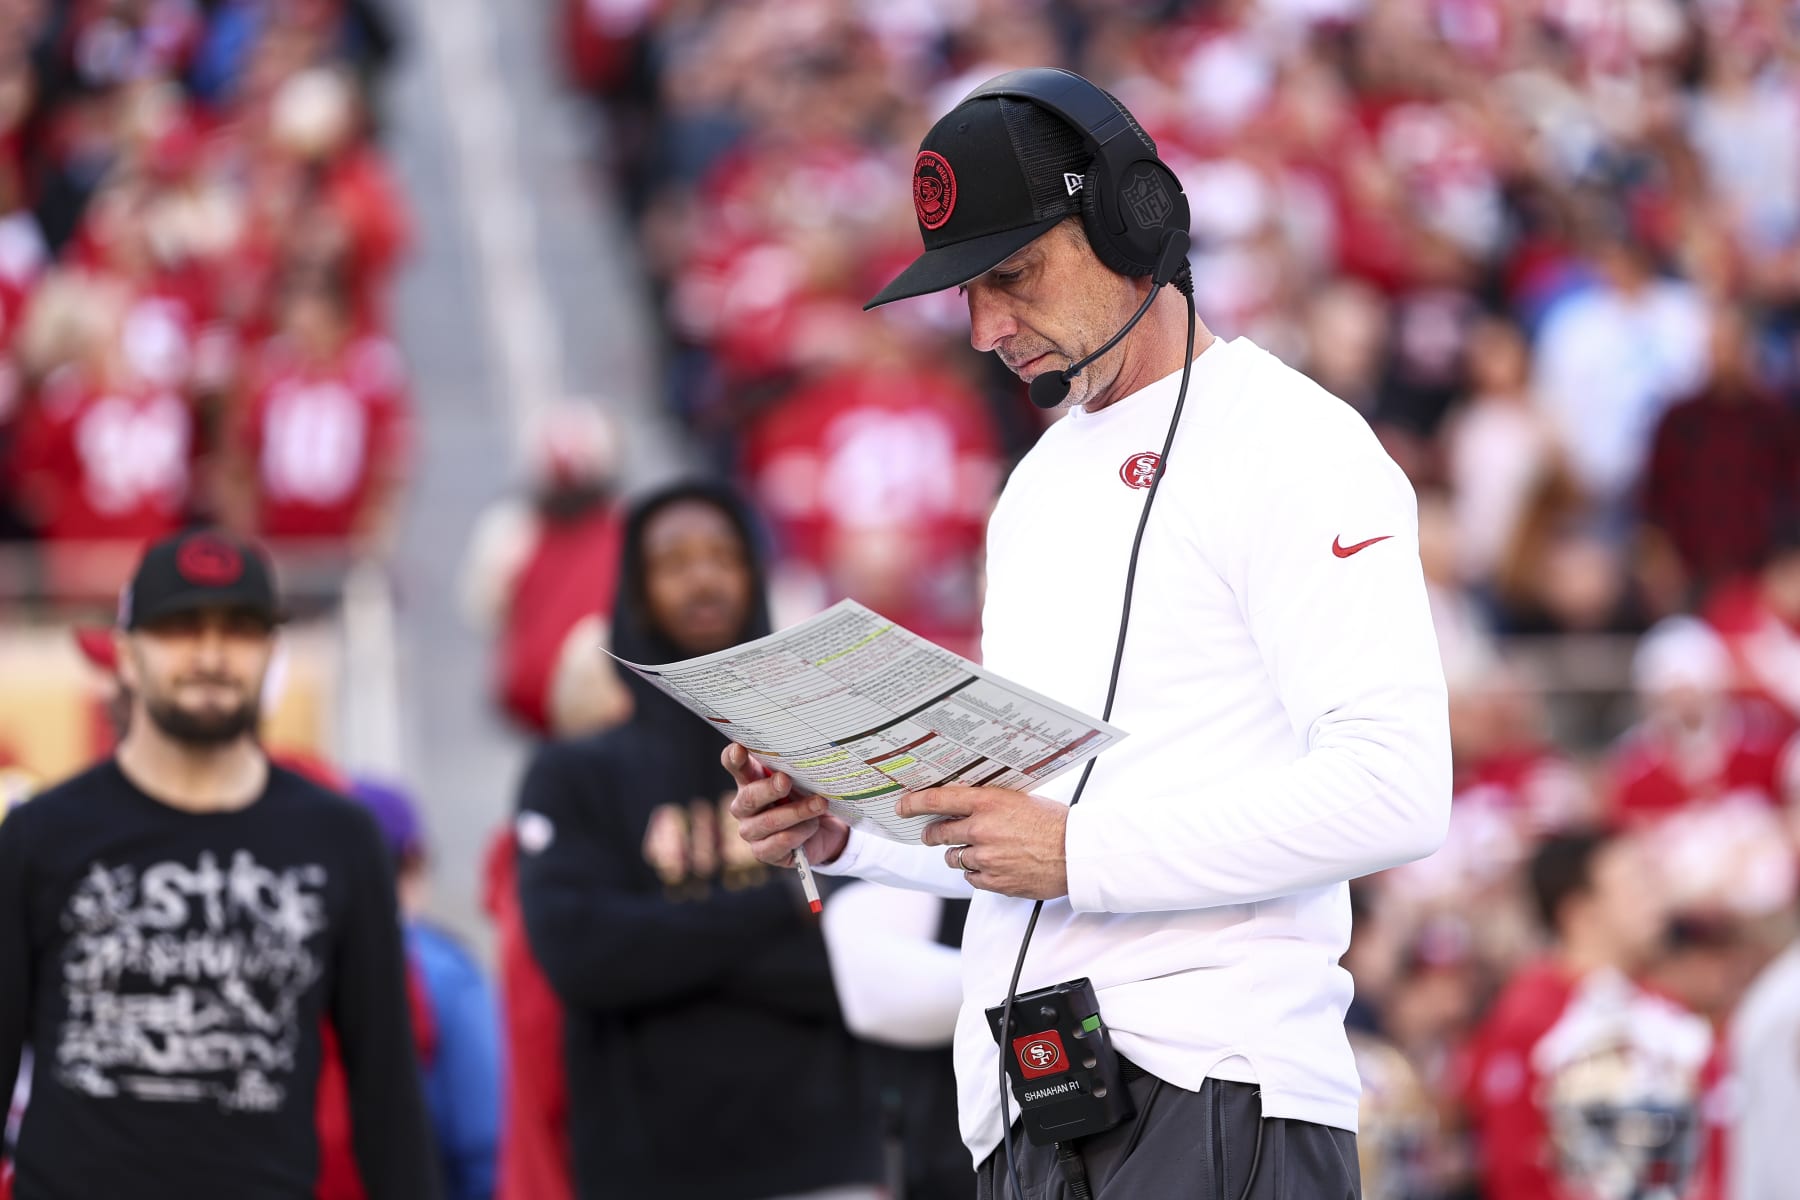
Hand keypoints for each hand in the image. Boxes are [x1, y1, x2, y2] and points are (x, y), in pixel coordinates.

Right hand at [723, 743, 849, 868]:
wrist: (823, 830)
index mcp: (749, 780)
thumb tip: (804, 754)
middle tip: (785, 780)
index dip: (733, 758)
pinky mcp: (763, 852)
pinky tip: (812, 826)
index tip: (739, 749)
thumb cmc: (805, 796)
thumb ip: (794, 767)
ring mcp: (751, 831)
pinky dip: (799, 833)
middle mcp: (744, 806)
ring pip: (769, 821)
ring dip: (797, 812)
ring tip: (820, 804)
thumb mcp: (801, 778)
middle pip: (749, 796)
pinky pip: (779, 842)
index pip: (733, 765)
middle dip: (769, 788)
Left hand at [899, 786, 1068, 899]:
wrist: (1075, 853)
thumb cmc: (1053, 824)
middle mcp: (982, 829)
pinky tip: (993, 865)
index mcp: (988, 803)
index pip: (938, 800)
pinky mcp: (993, 881)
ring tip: (980, 850)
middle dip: (933, 833)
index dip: (914, 803)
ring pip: (953, 857)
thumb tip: (963, 803)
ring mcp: (986, 858)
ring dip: (959, 854)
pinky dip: (977, 872)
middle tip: (932, 833)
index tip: (902, 806)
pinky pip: (970, 877)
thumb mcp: (1019, 799)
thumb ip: (988, 801)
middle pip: (939, 832)